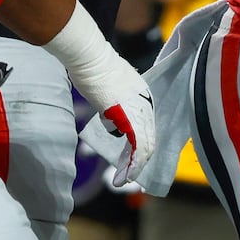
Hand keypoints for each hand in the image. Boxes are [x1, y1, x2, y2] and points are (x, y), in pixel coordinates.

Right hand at [72, 48, 155, 186]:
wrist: (91, 57)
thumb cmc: (93, 67)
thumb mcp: (109, 88)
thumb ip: (116, 104)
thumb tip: (113, 122)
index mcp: (143, 96)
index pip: (147, 127)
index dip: (142, 146)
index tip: (134, 161)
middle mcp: (146, 104)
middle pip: (149, 139)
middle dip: (140, 162)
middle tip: (131, 177)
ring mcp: (140, 110)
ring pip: (146, 147)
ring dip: (134, 168)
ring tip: (124, 181)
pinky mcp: (129, 118)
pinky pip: (138, 147)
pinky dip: (132, 165)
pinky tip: (125, 177)